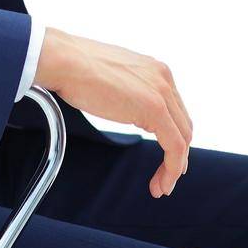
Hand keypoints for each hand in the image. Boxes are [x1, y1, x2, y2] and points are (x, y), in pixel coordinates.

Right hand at [34, 27, 190, 197]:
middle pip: (183, 125)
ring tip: (161, 186)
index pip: (175, 111)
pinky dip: (171, 168)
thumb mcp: (113, 77)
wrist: (64, 61)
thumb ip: (126, 89)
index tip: (165, 160)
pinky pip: (173, 146)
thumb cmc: (76, 67)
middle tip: (165, 178)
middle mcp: (163, 78)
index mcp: (155, 70)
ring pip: (182, 138)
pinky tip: (160, 182)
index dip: (174, 138)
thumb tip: (124, 103)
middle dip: (178, 156)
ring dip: (174, 167)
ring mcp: (161, 92)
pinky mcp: (154, 108)